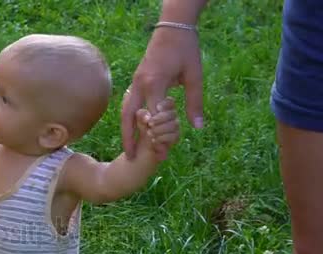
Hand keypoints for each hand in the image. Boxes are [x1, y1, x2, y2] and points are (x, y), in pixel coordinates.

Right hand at [122, 27, 202, 158]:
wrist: (172, 27)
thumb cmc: (186, 49)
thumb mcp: (195, 76)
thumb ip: (195, 103)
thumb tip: (198, 128)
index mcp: (155, 83)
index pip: (153, 117)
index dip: (158, 137)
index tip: (163, 153)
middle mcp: (140, 83)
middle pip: (128, 117)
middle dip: (129, 138)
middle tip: (130, 158)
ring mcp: (135, 81)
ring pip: (124, 110)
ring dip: (126, 129)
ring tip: (129, 147)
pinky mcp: (136, 79)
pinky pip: (128, 103)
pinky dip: (129, 118)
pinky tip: (134, 129)